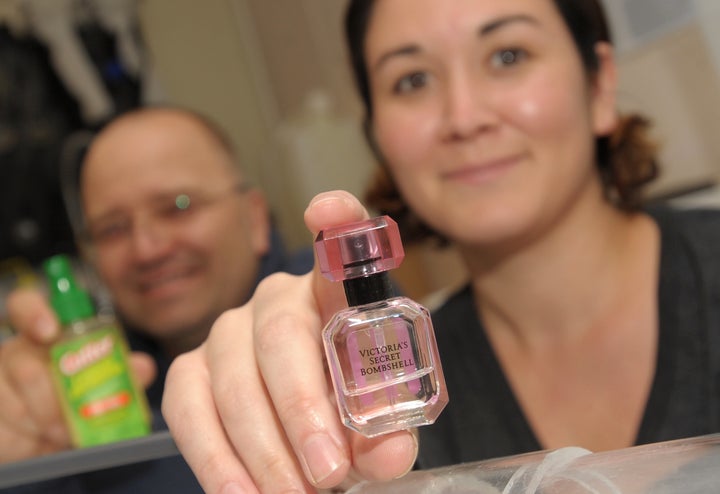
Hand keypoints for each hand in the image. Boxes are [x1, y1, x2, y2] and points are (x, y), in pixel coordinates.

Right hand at [0, 287, 155, 462]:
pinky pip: (6, 429)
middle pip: (20, 360)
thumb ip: (125, 371)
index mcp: (45, 335)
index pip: (25, 306)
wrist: (53, 436)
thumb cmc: (79, 396)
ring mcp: (0, 384)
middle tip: (71, 415)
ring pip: (12, 399)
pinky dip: (31, 440)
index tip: (50, 330)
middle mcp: (17, 353)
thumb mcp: (104, 381)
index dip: (34, 312)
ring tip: (66, 432)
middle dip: (49, 393)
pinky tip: (46, 443)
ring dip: (44, 421)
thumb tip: (143, 367)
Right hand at [163, 191, 417, 492]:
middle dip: (302, 409)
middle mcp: (276, 299)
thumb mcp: (379, 422)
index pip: (341, 246)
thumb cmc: (350, 416)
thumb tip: (385, 455)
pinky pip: (188, 410)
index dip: (338, 224)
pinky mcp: (189, 371)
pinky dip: (215, 460)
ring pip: (230, 379)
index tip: (328, 210)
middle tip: (329, 471)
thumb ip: (388, 431)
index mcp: (334, 295)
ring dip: (261, 448)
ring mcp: (226, 331)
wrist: (309, 437)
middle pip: (280, 335)